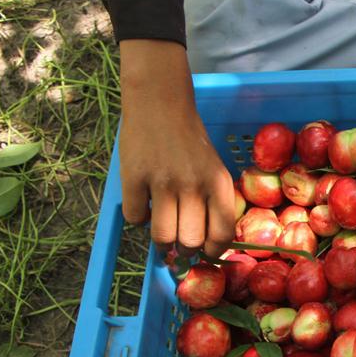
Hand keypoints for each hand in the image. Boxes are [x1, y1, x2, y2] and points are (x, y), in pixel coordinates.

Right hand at [118, 39, 234, 257]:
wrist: (160, 103)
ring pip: (161, 236)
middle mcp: (193, 185)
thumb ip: (213, 201)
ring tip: (161, 232)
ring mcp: (162, 181)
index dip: (214, 251)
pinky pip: (134, 218)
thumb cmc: (190, 141)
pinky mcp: (134, 177)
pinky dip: (137, 217)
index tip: (206, 254)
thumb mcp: (213, 168)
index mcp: (218, 183)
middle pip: (189, 241)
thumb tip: (207, 243)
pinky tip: (142, 204)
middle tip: (179, 244)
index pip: (222, 234)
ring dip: (160, 241)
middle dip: (184, 249)